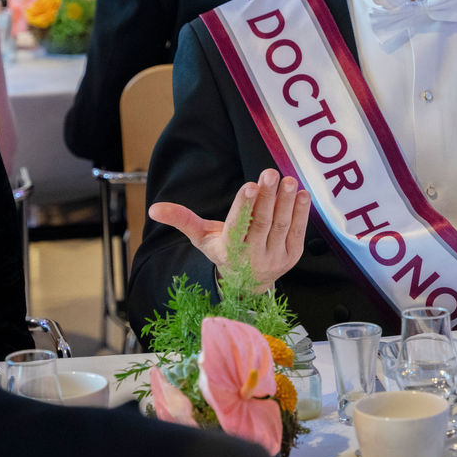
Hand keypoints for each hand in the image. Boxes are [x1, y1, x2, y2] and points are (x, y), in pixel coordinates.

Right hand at [149, 169, 311, 287]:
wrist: (247, 284)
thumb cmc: (223, 251)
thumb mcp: (202, 238)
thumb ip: (182, 220)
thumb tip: (153, 208)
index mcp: (229, 251)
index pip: (238, 226)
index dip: (245, 207)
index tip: (250, 185)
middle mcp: (252, 257)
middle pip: (262, 223)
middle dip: (267, 197)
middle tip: (270, 173)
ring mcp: (274, 258)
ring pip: (281, 226)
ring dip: (286, 202)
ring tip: (288, 180)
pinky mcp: (291, 256)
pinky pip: (297, 232)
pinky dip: (301, 213)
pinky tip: (303, 194)